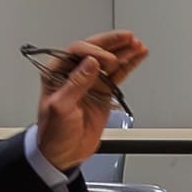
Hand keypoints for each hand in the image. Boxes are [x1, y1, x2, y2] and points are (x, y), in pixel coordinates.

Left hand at [31, 30, 145, 170]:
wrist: (63, 154)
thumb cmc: (53, 133)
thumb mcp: (60, 108)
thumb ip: (75, 84)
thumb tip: (90, 62)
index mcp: (57, 73)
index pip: (78, 52)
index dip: (94, 51)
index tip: (106, 60)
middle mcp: (74, 74)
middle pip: (95, 50)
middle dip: (112, 43)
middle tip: (127, 38)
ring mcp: (90, 82)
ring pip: (110, 60)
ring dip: (124, 51)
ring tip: (137, 45)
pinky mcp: (103, 91)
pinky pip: (118, 73)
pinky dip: (129, 64)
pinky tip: (138, 56)